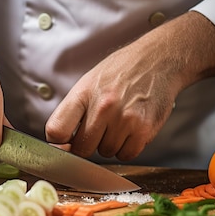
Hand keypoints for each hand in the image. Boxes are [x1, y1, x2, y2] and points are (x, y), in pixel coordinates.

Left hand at [45, 11, 214, 160]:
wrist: (158, 61)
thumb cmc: (120, 73)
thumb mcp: (89, 82)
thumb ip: (73, 111)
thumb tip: (59, 144)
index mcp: (83, 93)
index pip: (56, 130)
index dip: (57, 144)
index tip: (64, 144)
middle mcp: (102, 107)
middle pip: (81, 148)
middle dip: (88, 144)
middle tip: (100, 127)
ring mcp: (124, 119)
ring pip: (106, 152)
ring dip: (111, 144)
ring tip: (120, 121)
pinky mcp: (144, 129)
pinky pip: (127, 155)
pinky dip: (128, 148)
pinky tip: (132, 129)